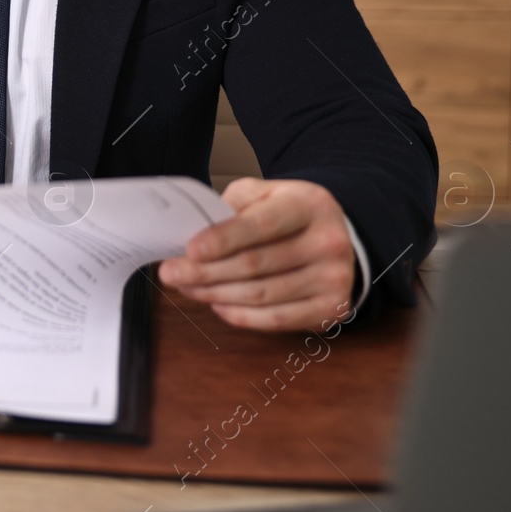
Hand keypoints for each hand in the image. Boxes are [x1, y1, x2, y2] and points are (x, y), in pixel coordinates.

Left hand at [158, 178, 354, 331]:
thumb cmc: (289, 214)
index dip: (224, 239)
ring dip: (216, 294)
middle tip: (171, 273)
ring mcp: (334, 279)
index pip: (262, 224)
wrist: (339, 236)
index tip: (190, 249)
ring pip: (262, 295)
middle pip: (256, 264)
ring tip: (188, 288)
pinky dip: (241, 315)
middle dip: (206, 271)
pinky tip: (217, 304)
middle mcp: (328, 242)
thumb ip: (234, 204)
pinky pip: (276, 319)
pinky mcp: (332, 309)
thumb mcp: (267, 193)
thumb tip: (194, 230)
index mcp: (310, 205)